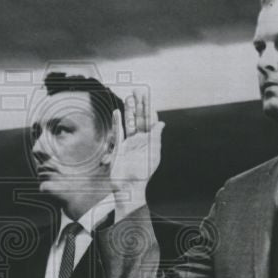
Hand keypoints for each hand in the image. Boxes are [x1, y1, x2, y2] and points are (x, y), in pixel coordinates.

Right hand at [111, 91, 163, 217]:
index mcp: (150, 141)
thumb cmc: (143, 174)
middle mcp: (139, 140)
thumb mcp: (153, 154)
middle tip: (137, 91)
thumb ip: (155, 137)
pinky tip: (117, 112)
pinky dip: (117, 122)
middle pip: (139, 118)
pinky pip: (118, 131)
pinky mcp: (119, 147)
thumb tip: (161, 123)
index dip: (149, 108)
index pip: (150, 121)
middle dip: (138, 105)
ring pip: (129, 122)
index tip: (147, 96)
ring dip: (129, 110)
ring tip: (128, 97)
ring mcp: (129, 143)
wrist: (128, 187)